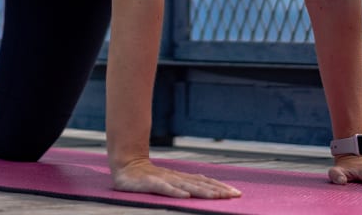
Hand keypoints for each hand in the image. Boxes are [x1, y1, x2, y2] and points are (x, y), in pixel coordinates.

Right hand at [112, 158, 241, 198]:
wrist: (124, 164)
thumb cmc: (147, 176)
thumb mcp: (169, 181)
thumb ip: (184, 184)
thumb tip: (205, 189)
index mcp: (180, 178)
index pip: (204, 181)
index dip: (220, 187)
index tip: (236, 193)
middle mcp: (175, 177)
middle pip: (200, 184)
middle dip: (218, 190)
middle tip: (234, 195)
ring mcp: (163, 179)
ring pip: (186, 186)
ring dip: (202, 192)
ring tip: (216, 197)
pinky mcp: (150, 183)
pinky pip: (164, 188)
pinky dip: (175, 192)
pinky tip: (185, 197)